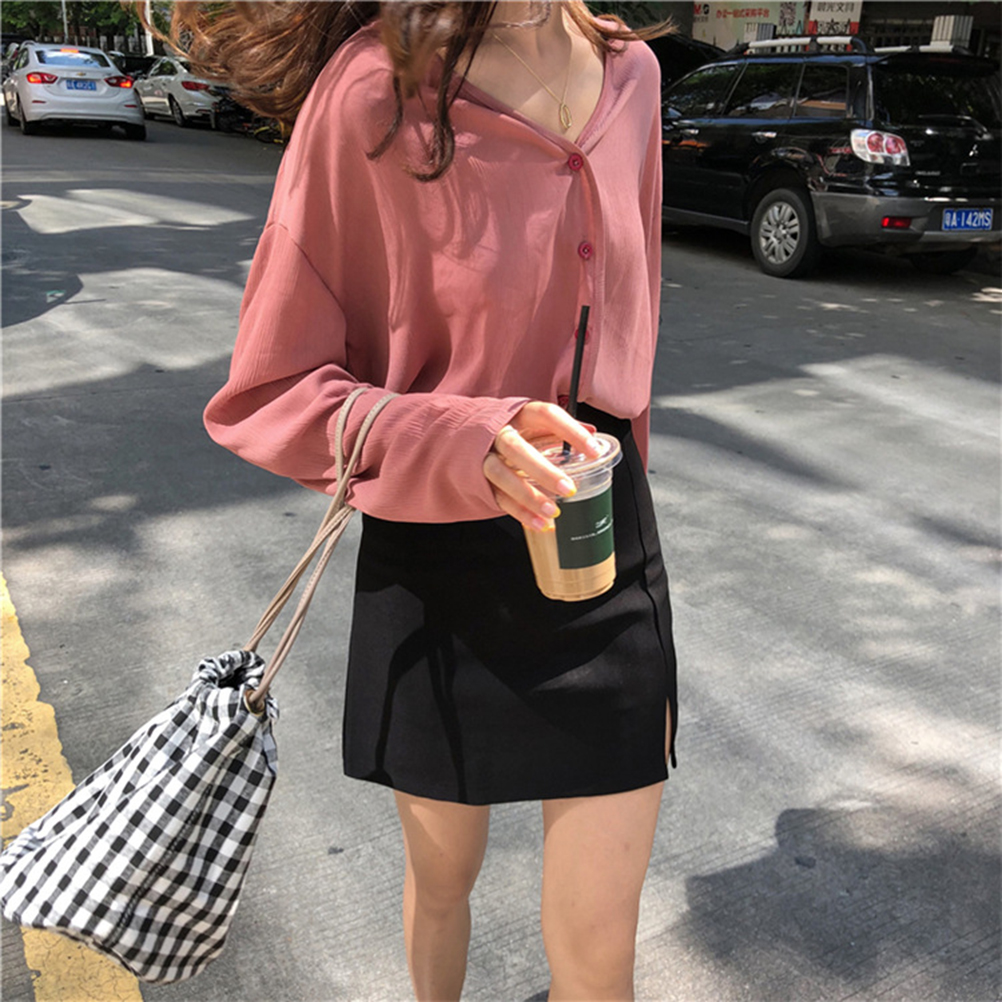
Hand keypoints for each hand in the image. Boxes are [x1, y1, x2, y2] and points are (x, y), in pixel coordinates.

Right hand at [483, 401, 601, 529]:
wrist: (466, 434)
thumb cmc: (511, 429)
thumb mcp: (534, 422)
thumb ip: (560, 428)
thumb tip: (593, 432)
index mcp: (520, 415)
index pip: (546, 415)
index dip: (571, 431)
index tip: (593, 449)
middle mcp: (499, 434)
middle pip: (516, 449)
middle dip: (543, 470)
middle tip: (568, 488)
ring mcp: (486, 457)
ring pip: (502, 475)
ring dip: (528, 495)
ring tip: (553, 511)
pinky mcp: (480, 480)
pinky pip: (499, 498)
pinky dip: (520, 513)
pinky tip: (540, 523)